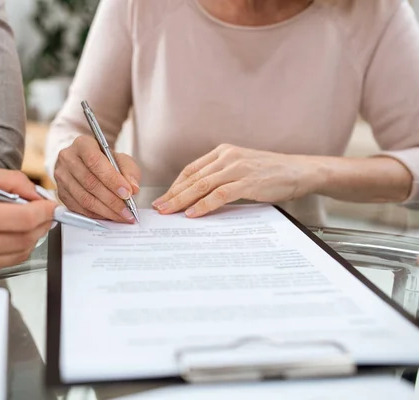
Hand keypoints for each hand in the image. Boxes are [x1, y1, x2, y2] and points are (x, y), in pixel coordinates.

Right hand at [0, 167, 57, 278]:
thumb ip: (10, 181)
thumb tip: (38, 195)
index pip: (25, 219)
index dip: (45, 211)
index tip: (52, 205)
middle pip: (28, 237)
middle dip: (42, 223)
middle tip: (43, 211)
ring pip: (23, 252)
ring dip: (32, 235)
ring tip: (25, 221)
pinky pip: (9, 262)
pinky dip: (17, 247)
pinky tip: (8, 234)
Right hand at [54, 135, 140, 222]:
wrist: (87, 164)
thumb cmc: (105, 160)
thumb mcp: (121, 159)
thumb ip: (129, 171)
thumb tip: (133, 188)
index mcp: (82, 144)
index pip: (95, 161)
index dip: (112, 179)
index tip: (127, 193)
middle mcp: (68, 158)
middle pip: (89, 182)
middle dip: (111, 200)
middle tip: (128, 211)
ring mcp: (61, 177)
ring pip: (83, 198)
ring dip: (105, 211)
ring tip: (121, 216)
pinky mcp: (60, 193)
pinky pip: (78, 208)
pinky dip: (96, 215)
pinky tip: (109, 216)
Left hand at [153, 144, 318, 217]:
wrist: (301, 170)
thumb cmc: (272, 172)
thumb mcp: (243, 168)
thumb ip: (222, 176)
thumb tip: (199, 196)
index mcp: (224, 151)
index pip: (192, 169)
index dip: (175, 185)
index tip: (164, 198)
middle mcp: (227, 157)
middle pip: (193, 178)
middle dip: (173, 194)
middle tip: (159, 208)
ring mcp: (237, 168)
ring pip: (201, 186)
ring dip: (182, 201)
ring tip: (169, 212)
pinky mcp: (247, 182)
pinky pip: (219, 195)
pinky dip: (203, 205)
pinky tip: (193, 213)